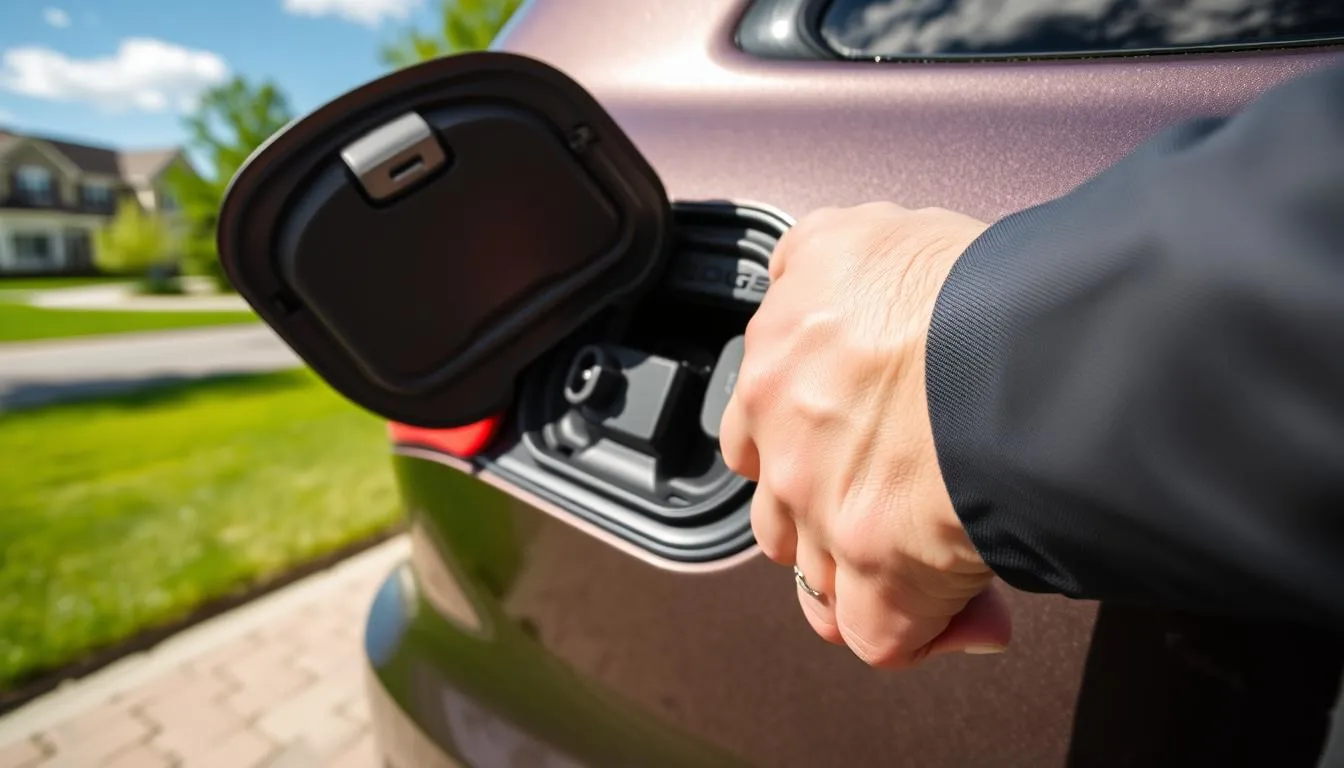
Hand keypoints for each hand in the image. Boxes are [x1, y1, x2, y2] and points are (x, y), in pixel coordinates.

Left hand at [719, 203, 1012, 666]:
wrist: (1018, 344)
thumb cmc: (961, 283)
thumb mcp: (863, 231)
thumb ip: (819, 255)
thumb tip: (807, 273)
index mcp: (777, 364)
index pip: (760, 426)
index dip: (804, 445)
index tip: (854, 445)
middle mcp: (786, 442)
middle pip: (781, 506)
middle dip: (828, 511)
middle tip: (894, 503)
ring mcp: (826, 516)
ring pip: (821, 573)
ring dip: (868, 571)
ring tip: (933, 558)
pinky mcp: (881, 578)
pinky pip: (879, 635)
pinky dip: (921, 631)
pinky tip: (965, 613)